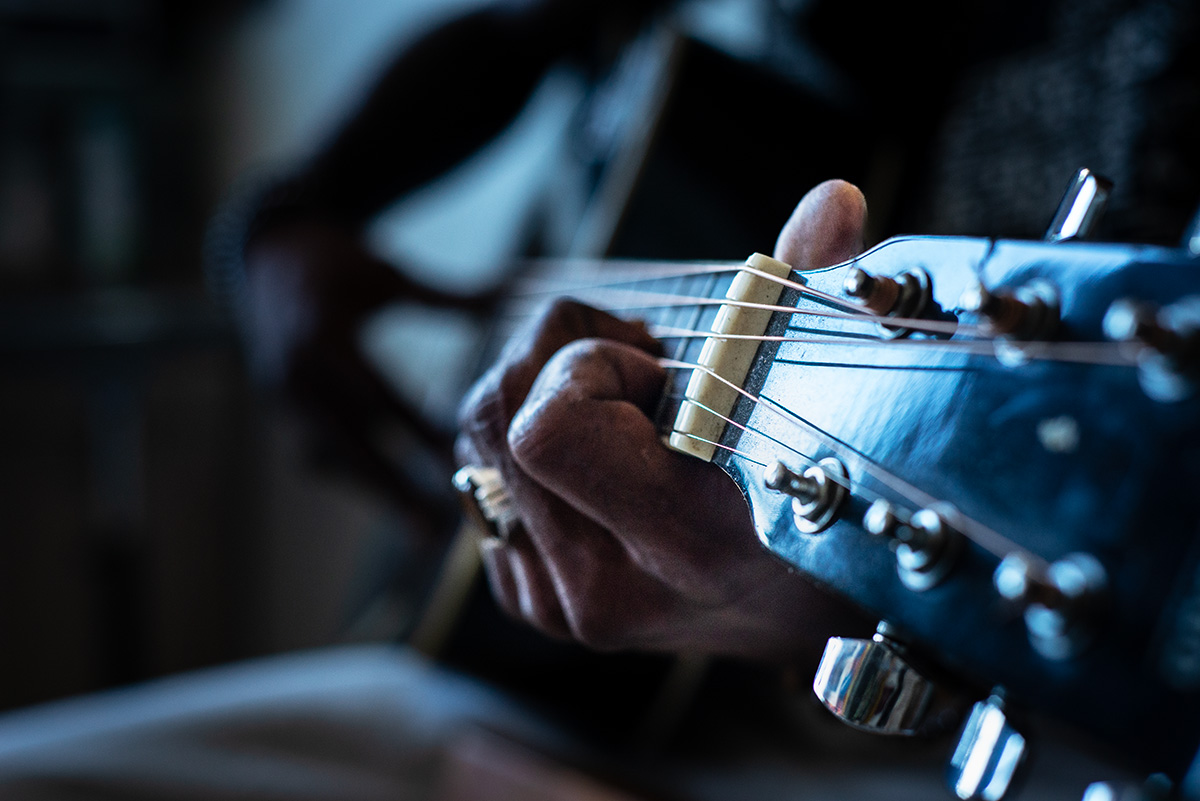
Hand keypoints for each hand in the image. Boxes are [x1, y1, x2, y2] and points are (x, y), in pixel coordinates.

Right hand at [243, 219, 489, 512]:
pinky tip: (388, 496)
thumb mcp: (386, 274)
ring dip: (375, 491)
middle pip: (353, 442)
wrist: (264, 256)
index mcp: (324, 337)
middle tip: (433, 529)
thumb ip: (444, 296)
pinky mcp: (280, 408)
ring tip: (419, 527)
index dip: (418, 433)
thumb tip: (509, 293)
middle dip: (393, 488)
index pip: (380, 398)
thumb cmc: (335, 263)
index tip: (457, 462)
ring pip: (333, 456)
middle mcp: (297, 374)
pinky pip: (316, 451)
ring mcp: (282, 396)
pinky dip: (352, 474)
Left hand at [456, 180, 872, 663]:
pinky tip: (595, 457)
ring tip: (620, 408)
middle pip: (493, 414)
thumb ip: (803, 299)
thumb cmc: (817, 505)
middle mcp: (602, 586)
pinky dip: (523, 447)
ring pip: (475, 442)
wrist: (802, 613)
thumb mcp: (819, 405)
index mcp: (683, 542)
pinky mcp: (528, 597)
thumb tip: (832, 201)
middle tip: (637, 368)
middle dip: (555, 356)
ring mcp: (557, 602)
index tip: (658, 370)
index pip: (548, 427)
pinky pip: (479, 481)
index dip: (590, 366)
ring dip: (535, 394)